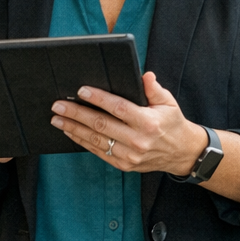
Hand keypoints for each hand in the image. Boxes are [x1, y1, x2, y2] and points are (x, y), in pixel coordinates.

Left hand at [50, 72, 207, 176]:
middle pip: (101, 125)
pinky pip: (99, 152)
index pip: (118, 108)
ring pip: (96, 140)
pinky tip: (71, 132)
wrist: (182, 153)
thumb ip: (154, 88)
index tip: (81, 91)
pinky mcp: (124, 165)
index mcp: (148, 122)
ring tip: (57, 119)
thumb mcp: (168, 102)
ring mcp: (130, 156)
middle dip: (77, 114)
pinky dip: (82, 142)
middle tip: (58, 105)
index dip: (99, 99)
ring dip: (74, 129)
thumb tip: (144, 75)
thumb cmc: (172, 123)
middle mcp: (138, 140)